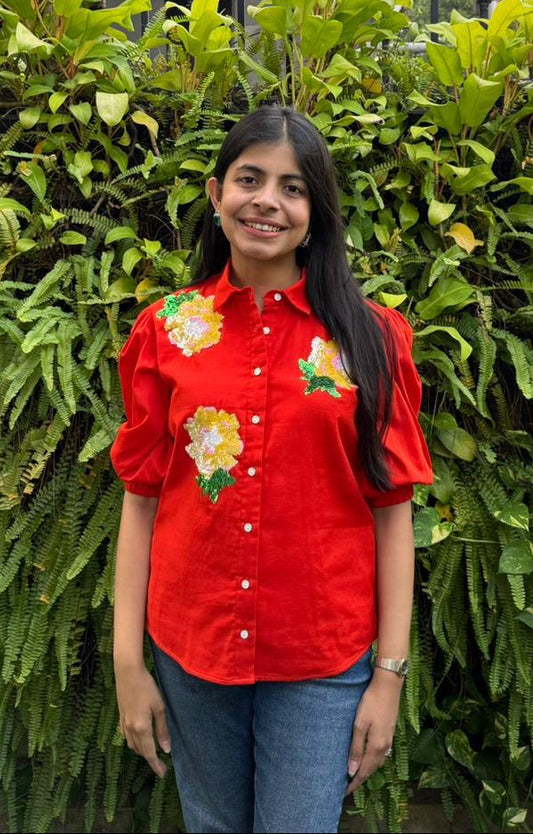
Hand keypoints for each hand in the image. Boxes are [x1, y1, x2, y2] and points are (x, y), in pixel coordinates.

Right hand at [115, 663, 170, 777]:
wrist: (127, 673)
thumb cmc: (147, 687)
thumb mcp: (159, 707)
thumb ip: (162, 729)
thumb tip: (166, 750)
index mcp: (141, 728)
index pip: (150, 753)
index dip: (156, 765)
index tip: (163, 774)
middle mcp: (130, 729)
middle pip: (141, 751)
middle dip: (151, 760)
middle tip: (161, 765)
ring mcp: (123, 724)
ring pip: (133, 746)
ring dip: (143, 752)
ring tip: (153, 753)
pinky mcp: (121, 718)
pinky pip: (127, 737)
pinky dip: (135, 743)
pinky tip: (140, 740)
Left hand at [344, 669, 401, 794]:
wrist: (388, 686)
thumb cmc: (371, 703)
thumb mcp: (360, 724)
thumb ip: (356, 748)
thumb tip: (352, 771)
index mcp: (377, 747)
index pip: (364, 771)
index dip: (354, 783)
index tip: (344, 792)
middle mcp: (385, 747)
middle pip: (371, 769)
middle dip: (360, 778)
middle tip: (347, 786)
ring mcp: (389, 740)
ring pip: (377, 762)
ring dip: (367, 770)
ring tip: (355, 774)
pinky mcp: (390, 732)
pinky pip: (380, 754)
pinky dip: (372, 760)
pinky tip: (366, 757)